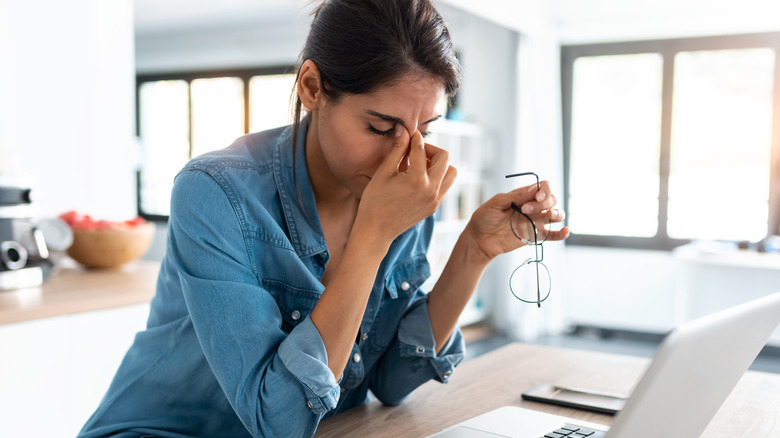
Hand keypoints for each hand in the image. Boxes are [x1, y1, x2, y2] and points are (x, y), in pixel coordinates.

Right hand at [356, 125, 457, 244]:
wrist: (376, 231)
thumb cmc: (374, 201)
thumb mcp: (383, 173)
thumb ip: (397, 150)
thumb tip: (403, 129)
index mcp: (417, 179)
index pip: (421, 149)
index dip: (414, 138)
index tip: (409, 134)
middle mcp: (431, 190)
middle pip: (445, 157)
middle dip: (431, 149)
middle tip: (416, 151)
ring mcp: (435, 200)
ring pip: (451, 172)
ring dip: (439, 164)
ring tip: (420, 165)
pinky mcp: (434, 207)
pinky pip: (445, 186)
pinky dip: (437, 177)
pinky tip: (419, 177)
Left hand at [464, 181, 569, 261]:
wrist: (479, 239)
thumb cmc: (485, 218)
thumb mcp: (496, 203)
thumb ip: (515, 196)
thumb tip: (534, 190)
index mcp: (524, 195)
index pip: (543, 187)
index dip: (544, 190)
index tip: (536, 196)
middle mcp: (533, 207)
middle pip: (551, 199)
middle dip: (543, 202)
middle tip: (525, 210)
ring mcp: (535, 221)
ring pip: (556, 214)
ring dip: (557, 213)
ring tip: (549, 215)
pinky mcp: (535, 236)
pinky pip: (553, 235)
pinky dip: (561, 233)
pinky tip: (565, 231)